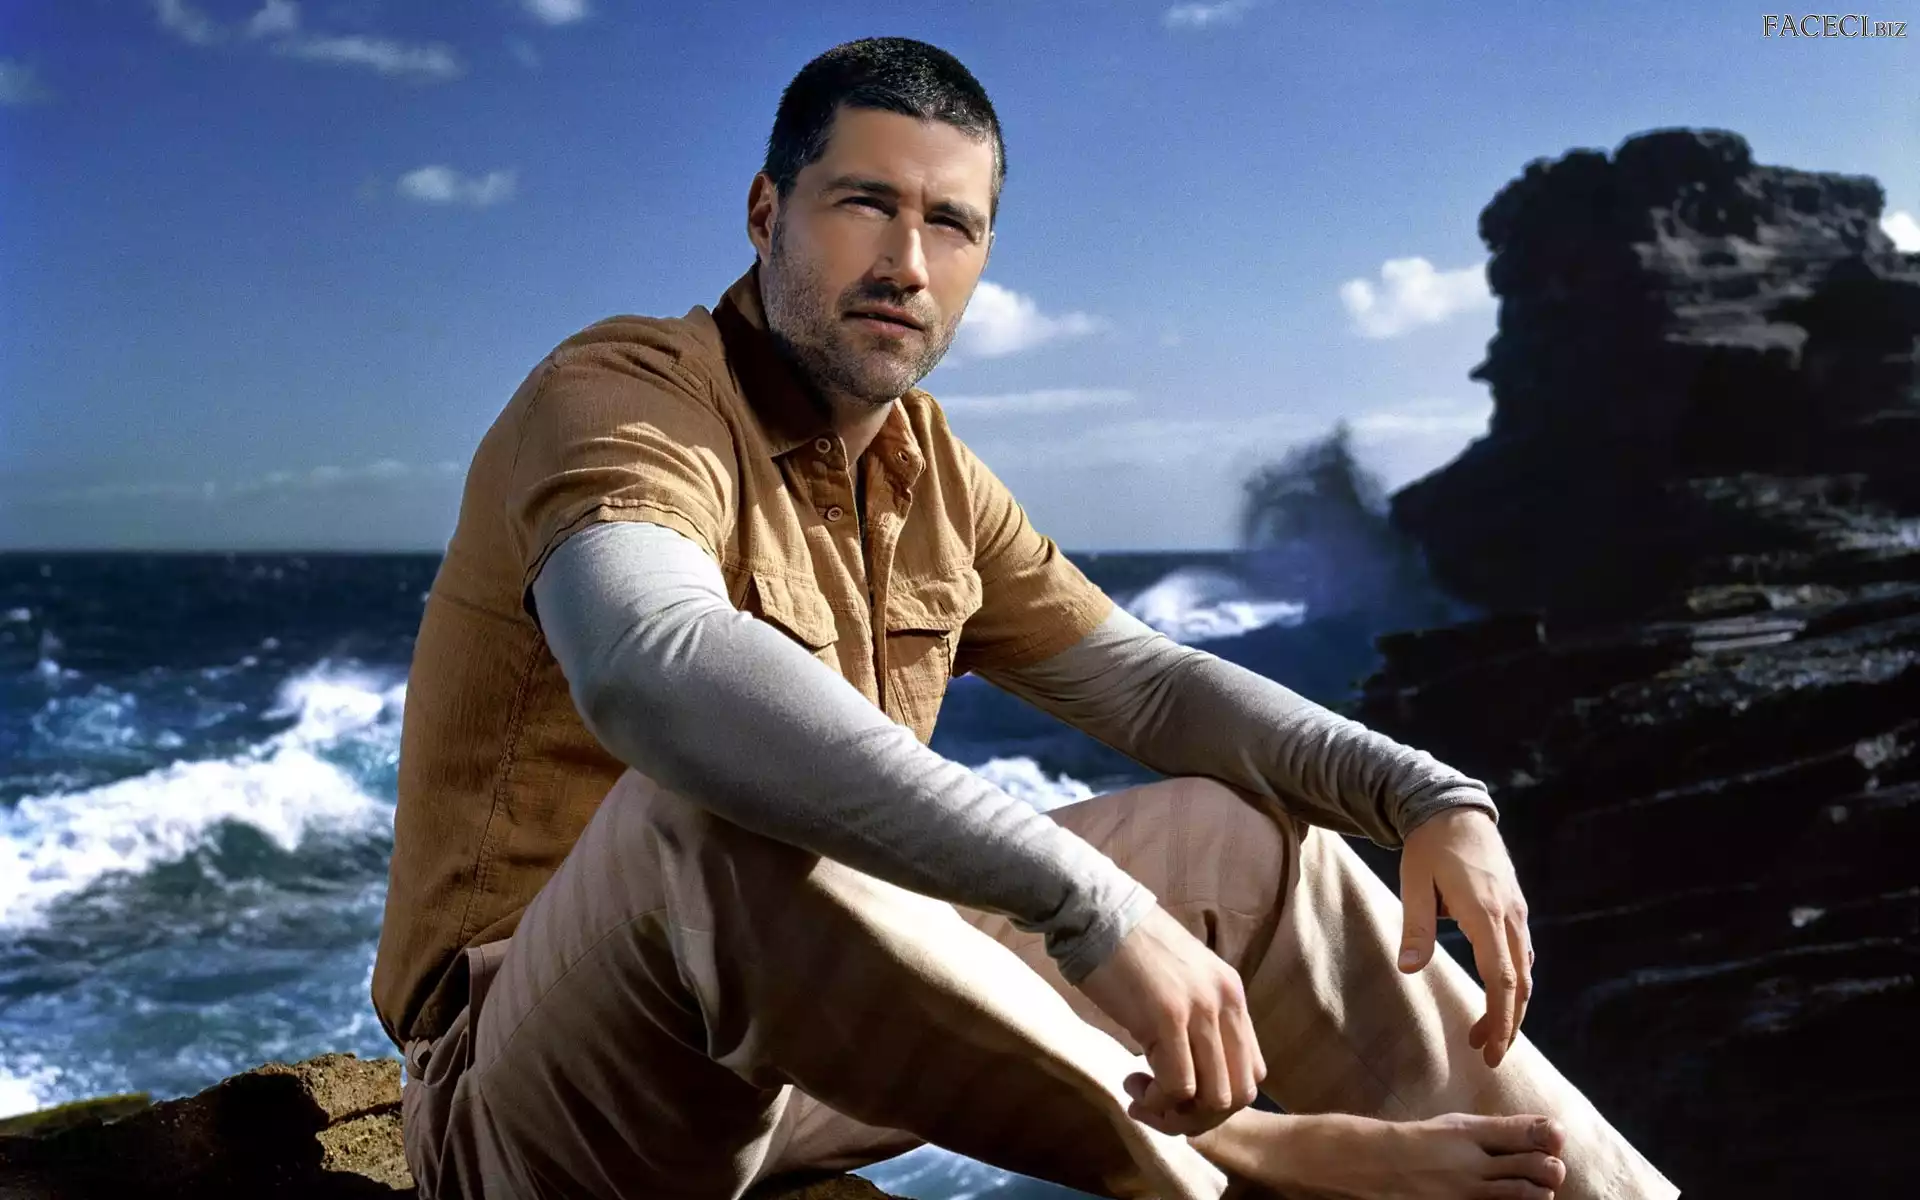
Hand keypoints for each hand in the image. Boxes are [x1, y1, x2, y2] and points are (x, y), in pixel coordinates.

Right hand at [1074, 904, 1264, 1136]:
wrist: (1097, 913)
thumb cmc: (1129, 948)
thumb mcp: (1182, 981)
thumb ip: (1197, 1017)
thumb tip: (1192, 1068)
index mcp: (1232, 995)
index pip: (1252, 1072)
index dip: (1219, 1098)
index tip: (1181, 1095)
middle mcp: (1225, 1003)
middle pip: (1239, 1094)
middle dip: (1200, 1116)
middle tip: (1161, 1107)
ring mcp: (1199, 1010)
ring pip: (1212, 1097)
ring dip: (1177, 1113)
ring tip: (1143, 1098)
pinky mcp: (1167, 1017)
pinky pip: (1177, 1085)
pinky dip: (1157, 1101)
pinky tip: (1133, 1085)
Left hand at [1396, 807, 1533, 1067]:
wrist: (1455, 809)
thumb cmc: (1429, 846)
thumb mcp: (1413, 882)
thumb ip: (1414, 927)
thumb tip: (1409, 970)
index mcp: (1485, 913)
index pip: (1501, 979)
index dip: (1499, 1019)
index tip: (1491, 1050)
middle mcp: (1510, 916)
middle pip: (1520, 984)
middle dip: (1507, 1024)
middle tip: (1488, 1055)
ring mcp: (1517, 912)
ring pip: (1524, 971)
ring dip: (1509, 1005)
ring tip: (1481, 1033)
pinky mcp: (1515, 907)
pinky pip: (1522, 953)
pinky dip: (1513, 981)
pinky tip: (1495, 992)